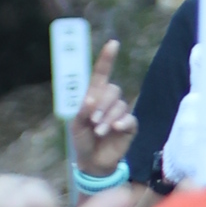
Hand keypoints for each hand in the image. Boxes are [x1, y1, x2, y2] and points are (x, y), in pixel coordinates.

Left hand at [69, 39, 136, 177]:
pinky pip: (129, 119)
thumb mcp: (76, 125)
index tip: (113, 44)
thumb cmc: (82, 140)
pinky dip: (121, 123)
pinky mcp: (129, 126)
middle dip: (102, 104)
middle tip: (93, 120)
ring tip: (99, 131)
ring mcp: (121, 113)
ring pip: (120, 105)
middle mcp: (109, 101)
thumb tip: (91, 99)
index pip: (102, 73)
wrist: (92, 162)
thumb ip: (82, 110)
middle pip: (112, 89)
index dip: (107, 58)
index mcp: (95, 96)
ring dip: (108, 118)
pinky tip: (115, 129)